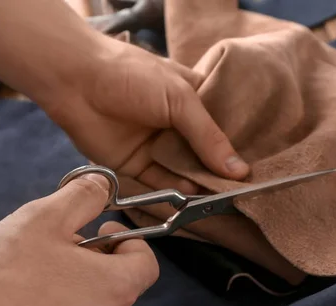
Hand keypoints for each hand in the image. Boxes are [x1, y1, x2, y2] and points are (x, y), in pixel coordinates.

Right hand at [0, 174, 157, 305]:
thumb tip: (102, 184)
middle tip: (56, 252)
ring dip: (73, 297)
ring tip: (32, 283)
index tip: (102, 232)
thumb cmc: (4, 275)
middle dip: (93, 266)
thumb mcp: (44, 218)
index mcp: (116, 289)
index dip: (128, 241)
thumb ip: (82, 196)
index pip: (146, 263)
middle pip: (115, 289)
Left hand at [46, 38, 249, 194]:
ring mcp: (157, 146)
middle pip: (205, 153)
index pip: (223, 126)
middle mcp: (177, 125)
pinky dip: (175, 191)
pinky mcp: (137, 165)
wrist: (77, 82)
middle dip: (221, 170)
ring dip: (201, 184)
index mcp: (193, 99)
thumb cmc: (132, 77)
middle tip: (244, 190)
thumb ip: (209, 137)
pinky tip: (192, 197)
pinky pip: (160, 182)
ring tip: (223, 199)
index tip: (258, 167)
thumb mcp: (180, 99)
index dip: (239, 146)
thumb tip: (239, 171)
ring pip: (185, 170)